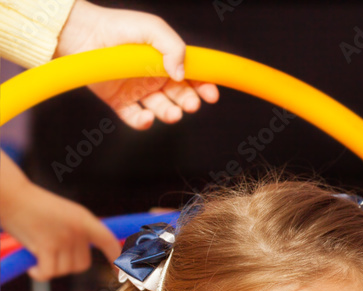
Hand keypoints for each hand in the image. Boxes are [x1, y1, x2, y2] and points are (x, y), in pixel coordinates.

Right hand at [0, 159, 119, 279]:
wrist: (11, 196)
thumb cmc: (34, 207)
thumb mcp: (64, 216)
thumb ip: (77, 234)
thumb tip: (81, 259)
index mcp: (85, 219)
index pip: (109, 242)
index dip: (116, 259)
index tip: (118, 273)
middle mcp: (78, 229)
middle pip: (82, 264)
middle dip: (67, 264)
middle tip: (49, 251)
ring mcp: (63, 238)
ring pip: (65, 270)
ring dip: (51, 266)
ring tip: (38, 250)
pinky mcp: (47, 246)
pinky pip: (49, 273)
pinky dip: (39, 274)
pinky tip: (33, 269)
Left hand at [55, 1, 218, 129]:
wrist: (81, 34)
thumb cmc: (117, 27)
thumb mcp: (152, 28)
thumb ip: (173, 46)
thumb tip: (182, 73)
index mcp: (164, 59)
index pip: (191, 75)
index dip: (204, 86)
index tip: (211, 95)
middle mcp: (153, 76)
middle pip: (179, 95)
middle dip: (188, 102)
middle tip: (190, 105)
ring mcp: (137, 91)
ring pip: (161, 110)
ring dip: (170, 114)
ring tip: (172, 113)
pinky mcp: (120, 103)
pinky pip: (136, 119)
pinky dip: (143, 123)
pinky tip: (147, 118)